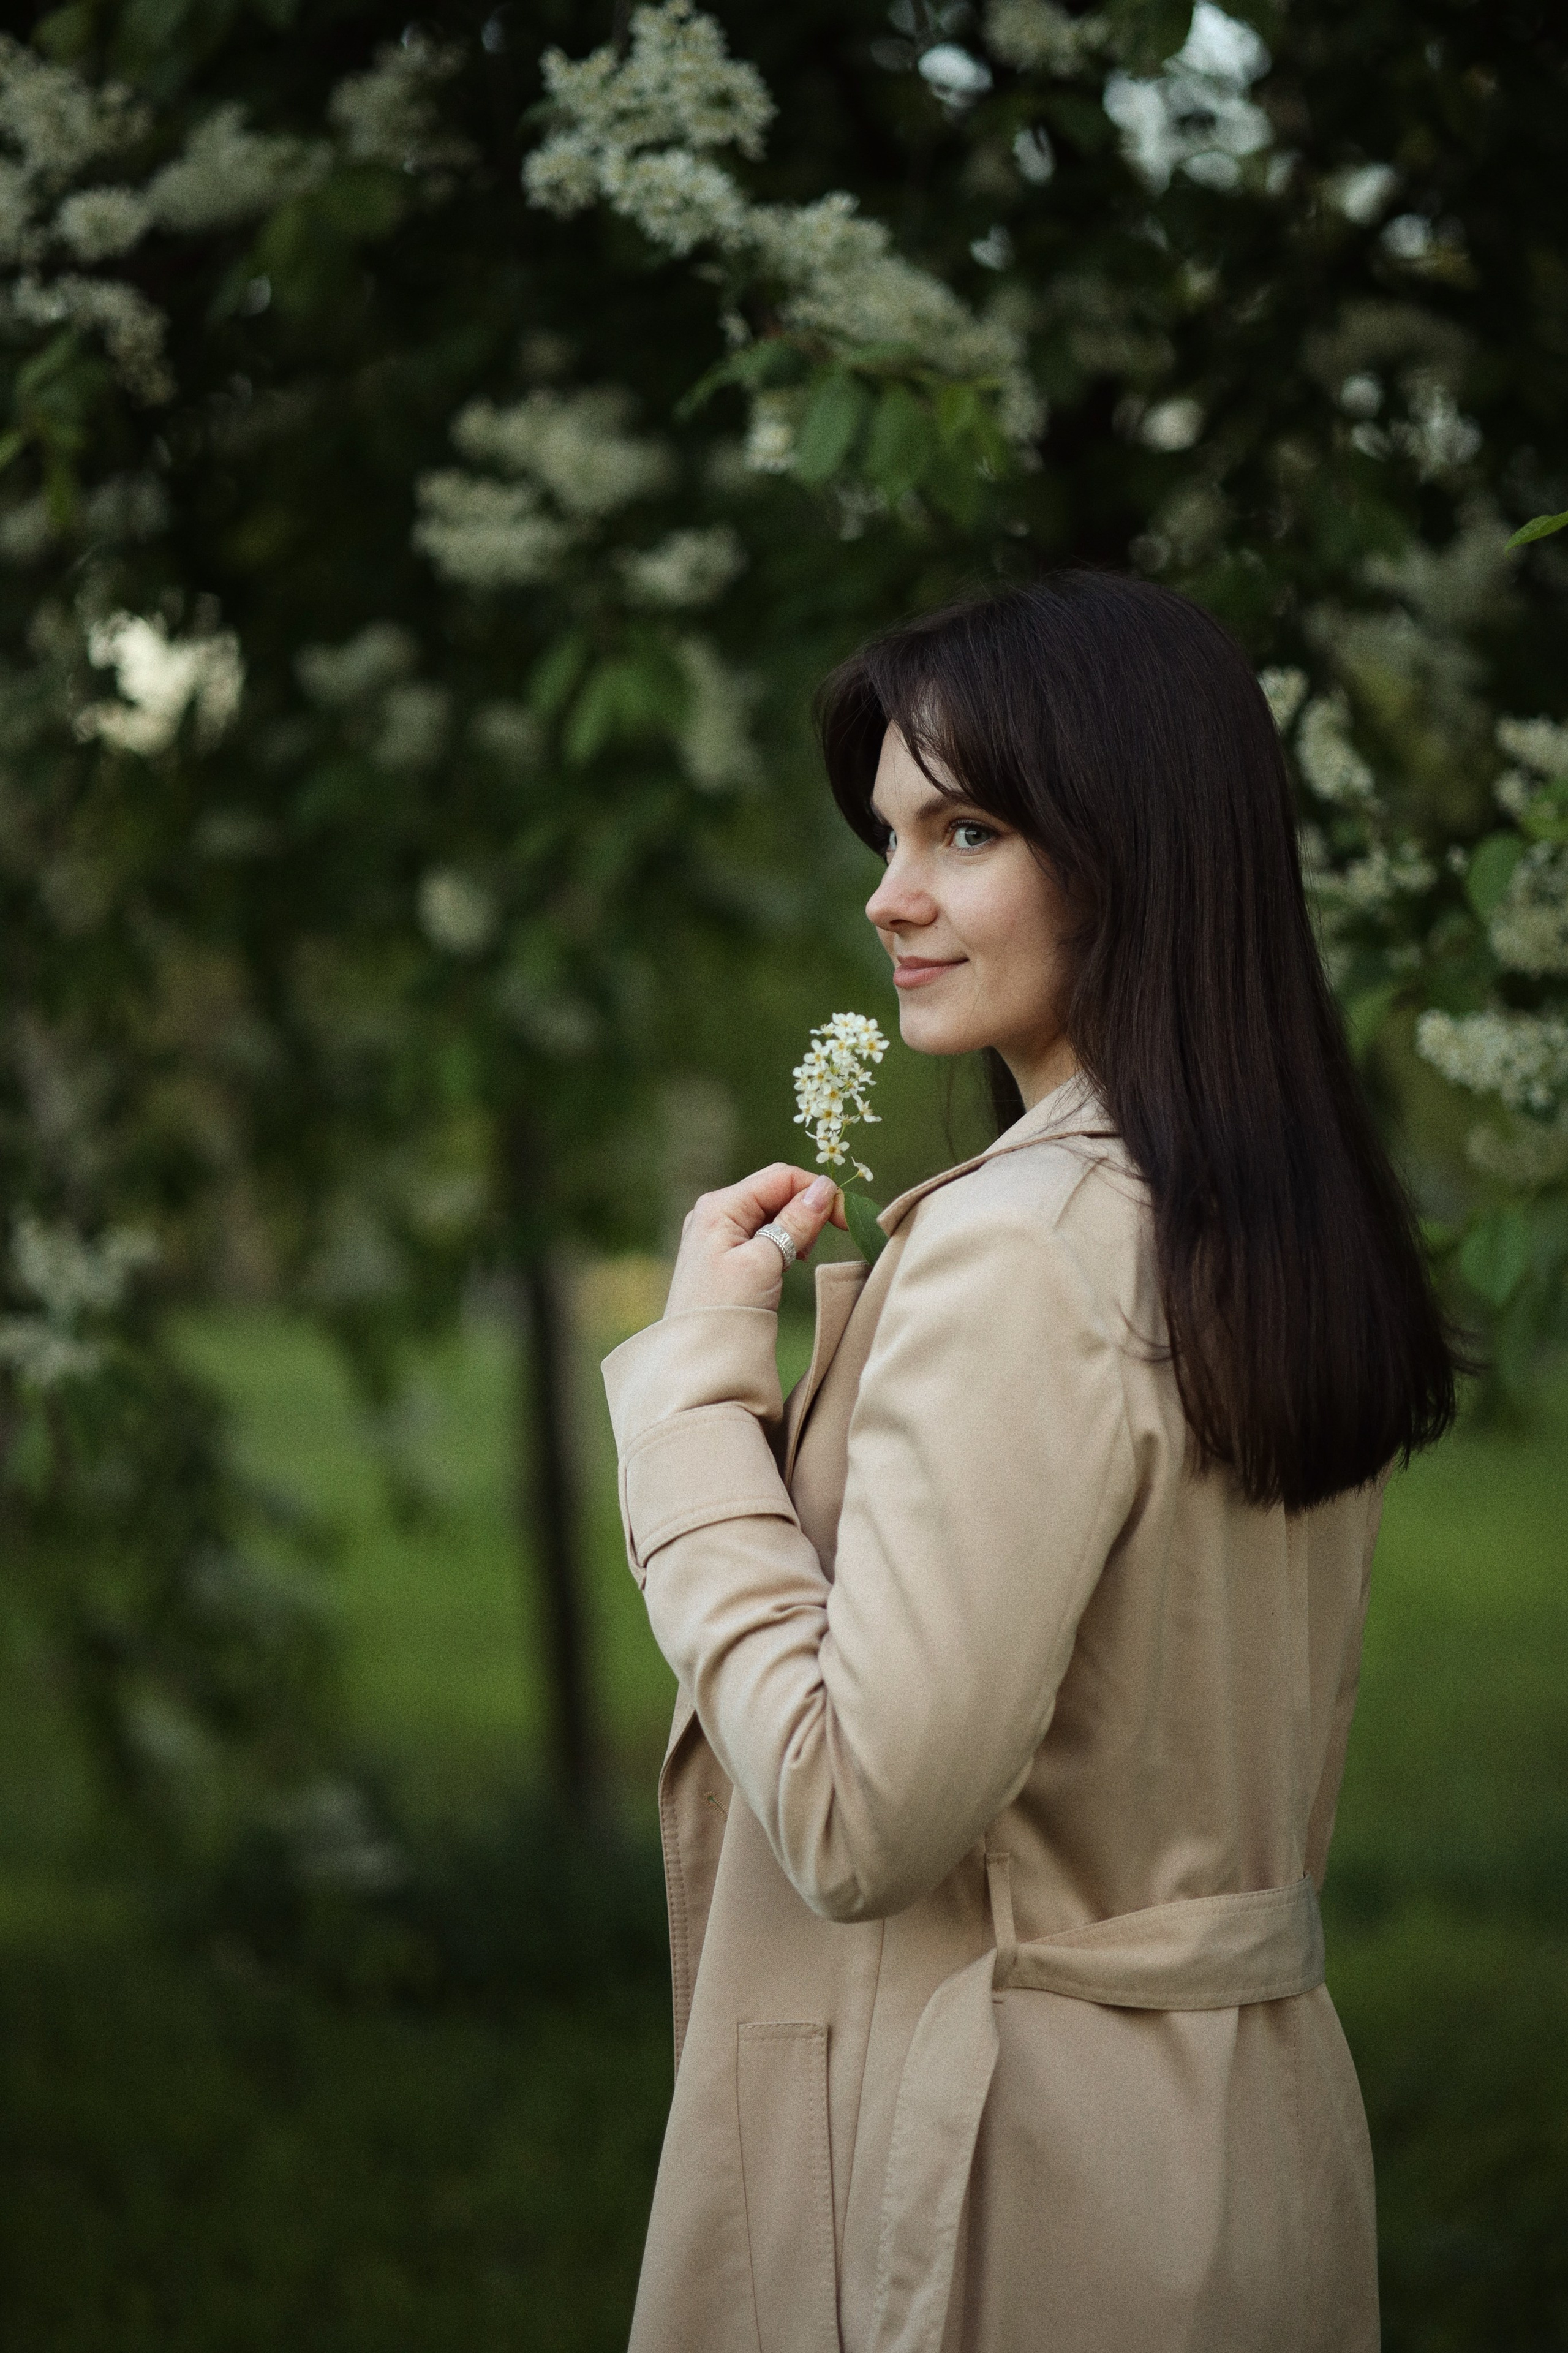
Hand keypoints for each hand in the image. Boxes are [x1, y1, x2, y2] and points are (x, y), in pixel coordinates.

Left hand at [664, 1165, 847, 1315]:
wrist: (698, 1360)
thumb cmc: (725, 1310)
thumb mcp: (764, 1262)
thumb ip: (795, 1222)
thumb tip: (824, 1188)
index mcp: (719, 1206)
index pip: (779, 1177)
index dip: (817, 1191)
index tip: (845, 1217)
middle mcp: (716, 1212)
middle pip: (776, 1191)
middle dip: (806, 1210)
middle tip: (821, 1242)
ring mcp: (719, 1234)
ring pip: (773, 1213)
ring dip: (797, 1228)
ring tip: (802, 1257)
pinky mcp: (726, 1255)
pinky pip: (765, 1234)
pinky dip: (785, 1242)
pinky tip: (791, 1262)